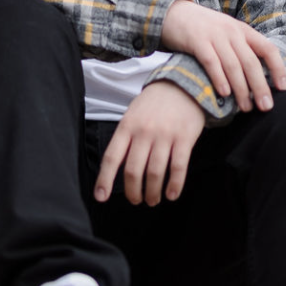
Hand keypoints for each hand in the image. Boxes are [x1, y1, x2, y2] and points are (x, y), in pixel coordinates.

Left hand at [94, 81, 204, 206]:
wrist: (183, 84)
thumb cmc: (154, 104)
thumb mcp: (133, 115)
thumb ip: (126, 139)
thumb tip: (119, 168)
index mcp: (127, 127)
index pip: (111, 157)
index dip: (105, 179)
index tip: (101, 197)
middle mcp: (143, 132)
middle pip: (133, 170)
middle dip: (133, 192)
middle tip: (136, 201)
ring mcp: (164, 135)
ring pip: (154, 172)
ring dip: (153, 192)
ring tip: (153, 200)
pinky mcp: (184, 138)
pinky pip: (178, 167)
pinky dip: (174, 184)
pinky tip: (171, 194)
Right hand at [160, 0, 285, 112]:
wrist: (174, 13)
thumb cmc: (203, 29)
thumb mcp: (227, 32)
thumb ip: (241, 49)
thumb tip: (258, 77)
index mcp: (243, 30)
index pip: (268, 49)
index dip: (278, 68)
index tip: (283, 88)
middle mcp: (232, 32)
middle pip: (251, 62)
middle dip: (260, 87)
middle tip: (265, 107)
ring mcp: (214, 36)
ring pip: (233, 65)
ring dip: (241, 89)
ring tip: (245, 107)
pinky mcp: (197, 41)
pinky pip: (211, 62)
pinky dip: (219, 78)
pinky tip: (225, 94)